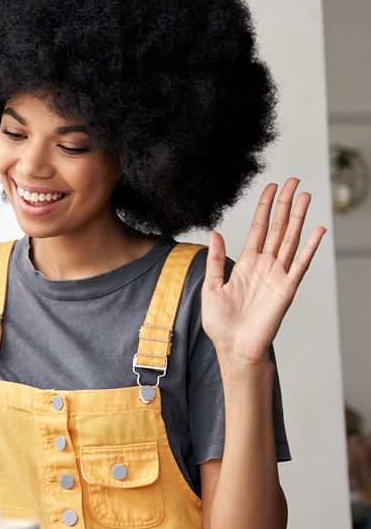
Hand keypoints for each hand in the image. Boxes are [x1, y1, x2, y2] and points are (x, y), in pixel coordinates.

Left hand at [201, 179, 325, 365]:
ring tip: (304, 195)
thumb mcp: (210, 287)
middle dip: (284, 204)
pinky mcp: (287, 289)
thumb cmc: (221, 324)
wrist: (234, 348)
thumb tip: (215, 233)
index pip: (259, 228)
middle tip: (293, 180)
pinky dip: (309, 246)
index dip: (264, 207)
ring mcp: (277, 276)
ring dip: (298, 217)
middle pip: (277, 227)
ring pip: (290, 239)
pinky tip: (316, 229)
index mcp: (246, 263)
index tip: (270, 187)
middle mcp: (264, 266)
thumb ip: (215, 260)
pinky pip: (300, 264)